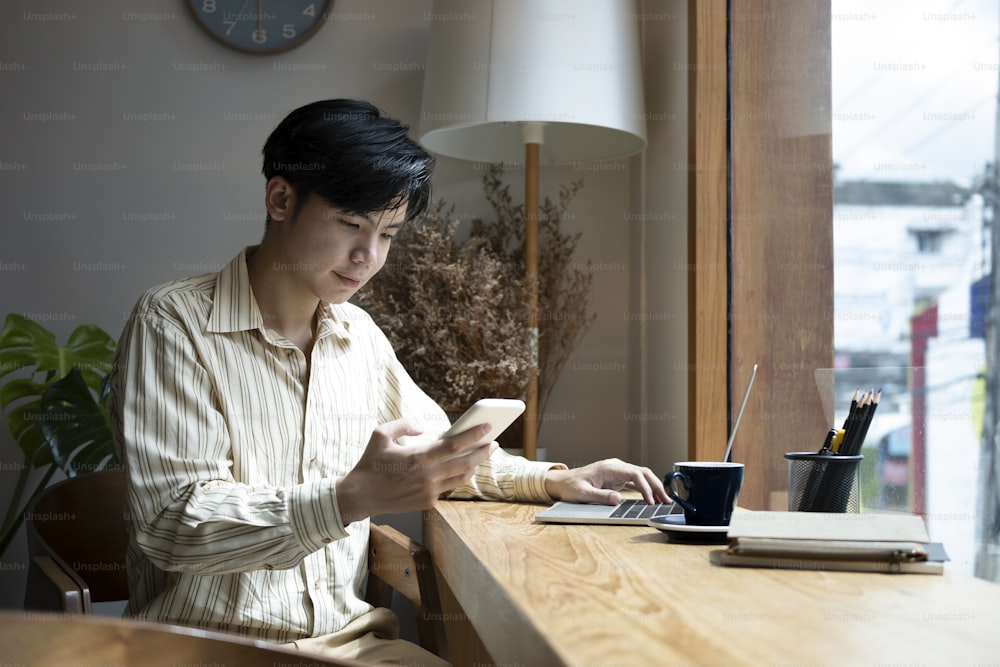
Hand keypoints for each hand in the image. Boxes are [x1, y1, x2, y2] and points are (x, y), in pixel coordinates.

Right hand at [336, 418, 496, 524]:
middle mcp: (427, 477)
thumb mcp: (381, 434)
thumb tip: (424, 428)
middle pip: (465, 463)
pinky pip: (447, 487)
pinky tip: (460, 468)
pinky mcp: (427, 503)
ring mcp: (429, 492)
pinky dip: (455, 477)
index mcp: (418, 458)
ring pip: (460, 478)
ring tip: (481, 455)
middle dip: (483, 452)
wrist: (359, 496)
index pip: (454, 445)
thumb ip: (405, 424)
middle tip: (493, 443)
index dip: (473, 435)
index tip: (487, 427)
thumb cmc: (370, 463)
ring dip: (473, 466)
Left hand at [544, 458, 669, 505]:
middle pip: (642, 473)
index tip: (651, 501)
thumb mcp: (583, 493)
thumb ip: (600, 496)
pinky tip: (651, 498)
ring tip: (663, 501)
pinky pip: (635, 482)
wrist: (562, 482)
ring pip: (641, 477)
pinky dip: (645, 489)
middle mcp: (616, 467)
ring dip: (653, 487)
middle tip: (666, 500)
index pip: (635, 474)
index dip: (646, 487)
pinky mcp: (617, 479)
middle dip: (656, 486)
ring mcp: (617, 472)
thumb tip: (617, 499)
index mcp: (610, 467)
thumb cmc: (570, 486)